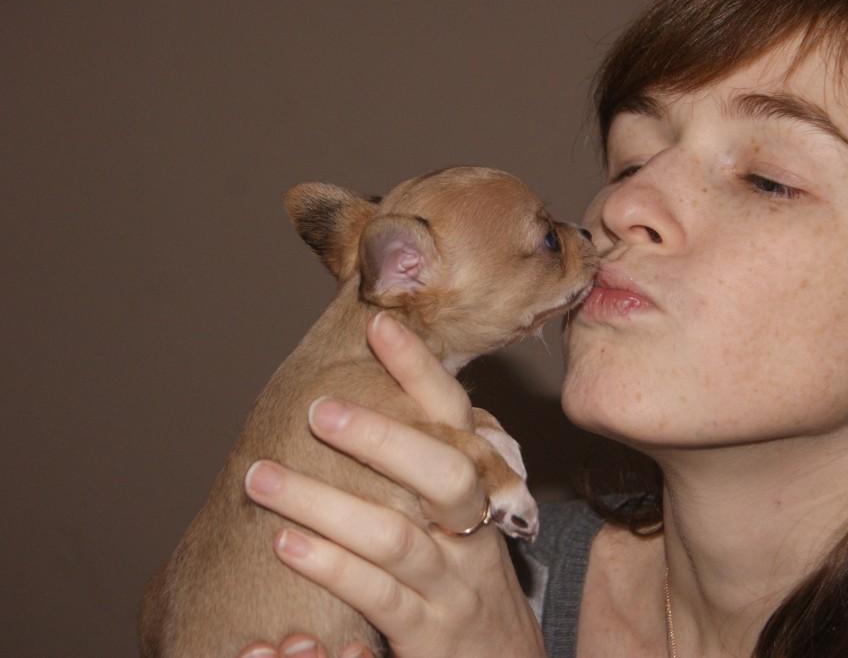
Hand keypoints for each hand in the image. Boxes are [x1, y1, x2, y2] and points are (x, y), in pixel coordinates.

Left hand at [242, 312, 544, 657]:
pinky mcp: (428, 633)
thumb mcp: (464, 520)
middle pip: (443, 472)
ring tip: (261, 477)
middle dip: (381, 434)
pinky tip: (285, 543)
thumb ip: (433, 469)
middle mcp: (473, 531)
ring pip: (395, 536)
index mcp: (480, 492)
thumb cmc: (467, 581)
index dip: (421, 371)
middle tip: (316, 408)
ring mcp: (452, 584)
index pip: (457, 419)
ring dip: (324, 502)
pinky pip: (378, 597)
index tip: (378, 326)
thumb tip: (385, 399)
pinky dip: (331, 565)